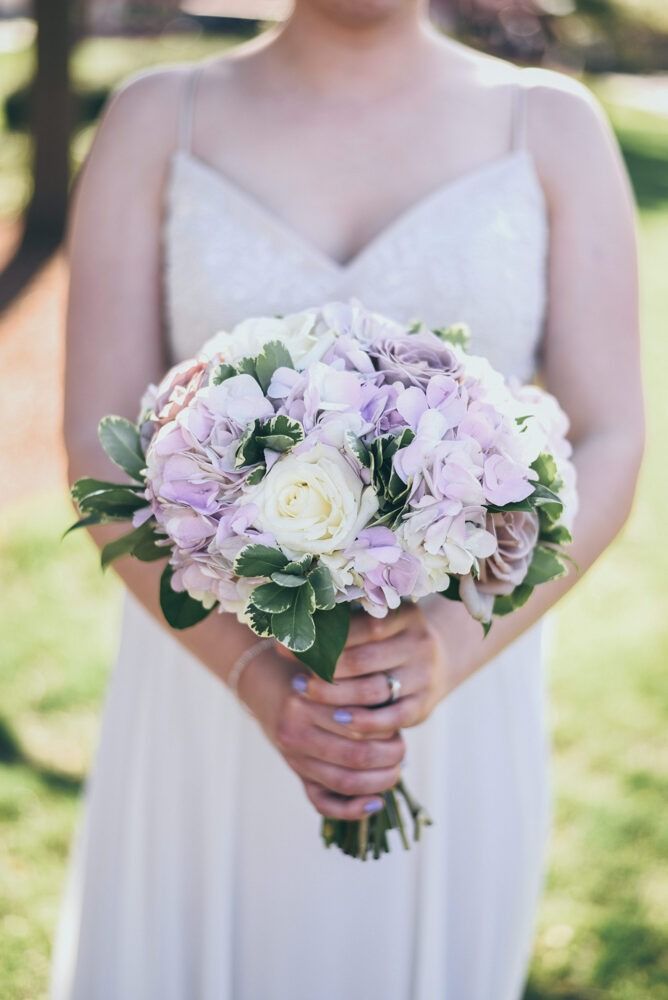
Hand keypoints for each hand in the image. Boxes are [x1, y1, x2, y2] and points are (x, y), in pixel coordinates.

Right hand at [236, 644, 405, 820]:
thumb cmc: (309, 672)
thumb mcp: (328, 668)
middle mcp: (296, 732)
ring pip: (345, 782)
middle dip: (389, 757)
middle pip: (356, 756)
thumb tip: (395, 712)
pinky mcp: (297, 774)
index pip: (359, 724)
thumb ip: (355, 686)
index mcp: (306, 702)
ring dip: (380, 781)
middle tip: (402, 750)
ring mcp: (294, 758)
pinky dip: (352, 810)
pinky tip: (375, 803)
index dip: (387, 727)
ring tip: (396, 770)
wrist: (265, 683)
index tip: (397, 720)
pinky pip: (323, 803)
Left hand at [277, 603, 452, 737]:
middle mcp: (419, 643)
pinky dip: (363, 721)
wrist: (437, 662)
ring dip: (335, 694)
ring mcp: (423, 676)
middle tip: (294, 675)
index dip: (325, 636)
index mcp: (405, 615)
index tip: (290, 643)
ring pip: (373, 689)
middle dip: (323, 668)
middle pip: (364, 660)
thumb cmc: (388, 638)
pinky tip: (338, 719)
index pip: (363, 625)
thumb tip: (291, 623)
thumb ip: (346, 620)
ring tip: (305, 692)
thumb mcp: (378, 620)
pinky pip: (391, 718)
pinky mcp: (423, 706)